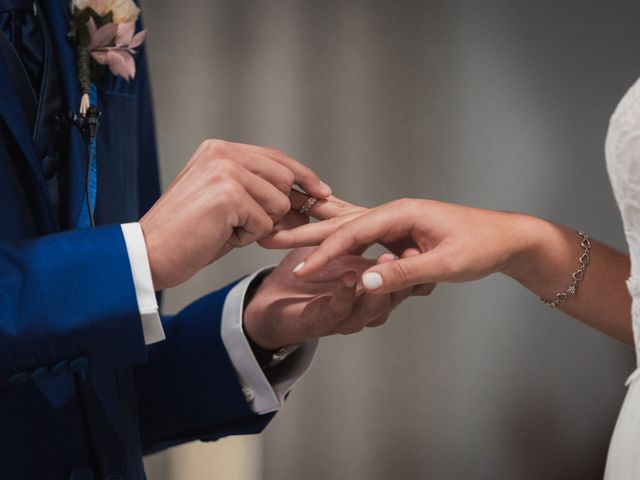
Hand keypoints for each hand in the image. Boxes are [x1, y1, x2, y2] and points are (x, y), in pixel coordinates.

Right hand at [139, 140, 330, 289]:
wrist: (150, 254)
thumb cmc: (189, 234)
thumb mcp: (229, 206)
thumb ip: (261, 195)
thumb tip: (304, 204)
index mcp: (220, 150)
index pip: (276, 158)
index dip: (303, 176)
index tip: (323, 192)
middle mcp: (222, 152)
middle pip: (284, 179)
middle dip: (278, 209)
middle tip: (249, 227)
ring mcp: (225, 171)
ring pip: (278, 202)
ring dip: (260, 225)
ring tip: (226, 229)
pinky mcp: (228, 194)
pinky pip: (264, 223)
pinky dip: (248, 237)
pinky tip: (221, 235)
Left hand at [243, 247, 415, 349]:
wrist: (270, 307)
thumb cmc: (300, 277)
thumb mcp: (327, 246)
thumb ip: (352, 234)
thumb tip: (381, 214)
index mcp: (370, 284)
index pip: (399, 272)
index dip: (413, 257)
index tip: (427, 238)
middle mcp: (364, 302)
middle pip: (394, 293)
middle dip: (407, 272)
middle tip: (417, 251)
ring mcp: (346, 316)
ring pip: (372, 307)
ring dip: (380, 284)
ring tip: (388, 260)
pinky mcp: (322, 322)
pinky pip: (338, 309)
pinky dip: (345, 294)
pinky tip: (349, 278)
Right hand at [262, 198, 538, 293]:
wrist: (506, 237)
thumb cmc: (480, 247)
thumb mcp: (445, 264)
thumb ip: (403, 272)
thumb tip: (365, 280)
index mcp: (401, 213)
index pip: (352, 233)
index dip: (324, 253)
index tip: (300, 269)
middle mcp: (393, 212)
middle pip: (339, 223)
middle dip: (304, 234)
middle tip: (268, 236)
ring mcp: (394, 219)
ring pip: (345, 226)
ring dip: (314, 233)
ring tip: (281, 232)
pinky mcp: (398, 230)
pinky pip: (360, 233)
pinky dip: (336, 235)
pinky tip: (319, 230)